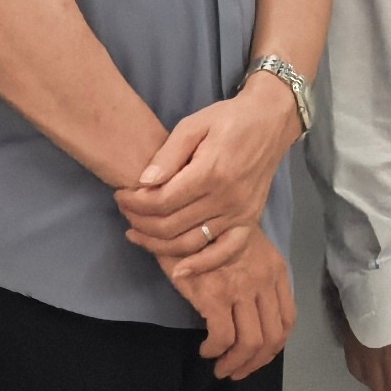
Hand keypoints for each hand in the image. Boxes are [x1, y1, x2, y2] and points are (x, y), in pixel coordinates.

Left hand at [118, 84, 300, 282]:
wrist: (269, 123)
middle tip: (125, 212)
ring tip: (137, 234)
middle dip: (140, 222)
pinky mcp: (249, 222)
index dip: (135, 202)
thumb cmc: (228, 119)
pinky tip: (179, 271)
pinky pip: (225, 253)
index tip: (121, 195)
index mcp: (210, 172)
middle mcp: (226, 199)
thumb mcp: (193, 125)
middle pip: (171, 225)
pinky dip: (201, 266)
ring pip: (190, 243)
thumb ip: (168, 155)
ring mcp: (239, 214)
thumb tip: (144, 182)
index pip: (161, 201)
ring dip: (158, 245)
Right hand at [177, 229, 296, 378]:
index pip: (287, 320)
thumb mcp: (246, 249)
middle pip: (272, 337)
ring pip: (250, 343)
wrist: (184, 213)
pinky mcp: (215, 295)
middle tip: (236, 371)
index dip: (274, 346)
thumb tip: (252, 315)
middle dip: (255, 363)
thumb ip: (257, 277)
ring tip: (221, 367)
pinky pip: (222, 337)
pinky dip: (215, 350)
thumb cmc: (210, 232)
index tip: (257, 357)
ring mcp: (241, 288)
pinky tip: (206, 350)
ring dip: (235, 363)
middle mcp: (264, 281)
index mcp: (276, 270)